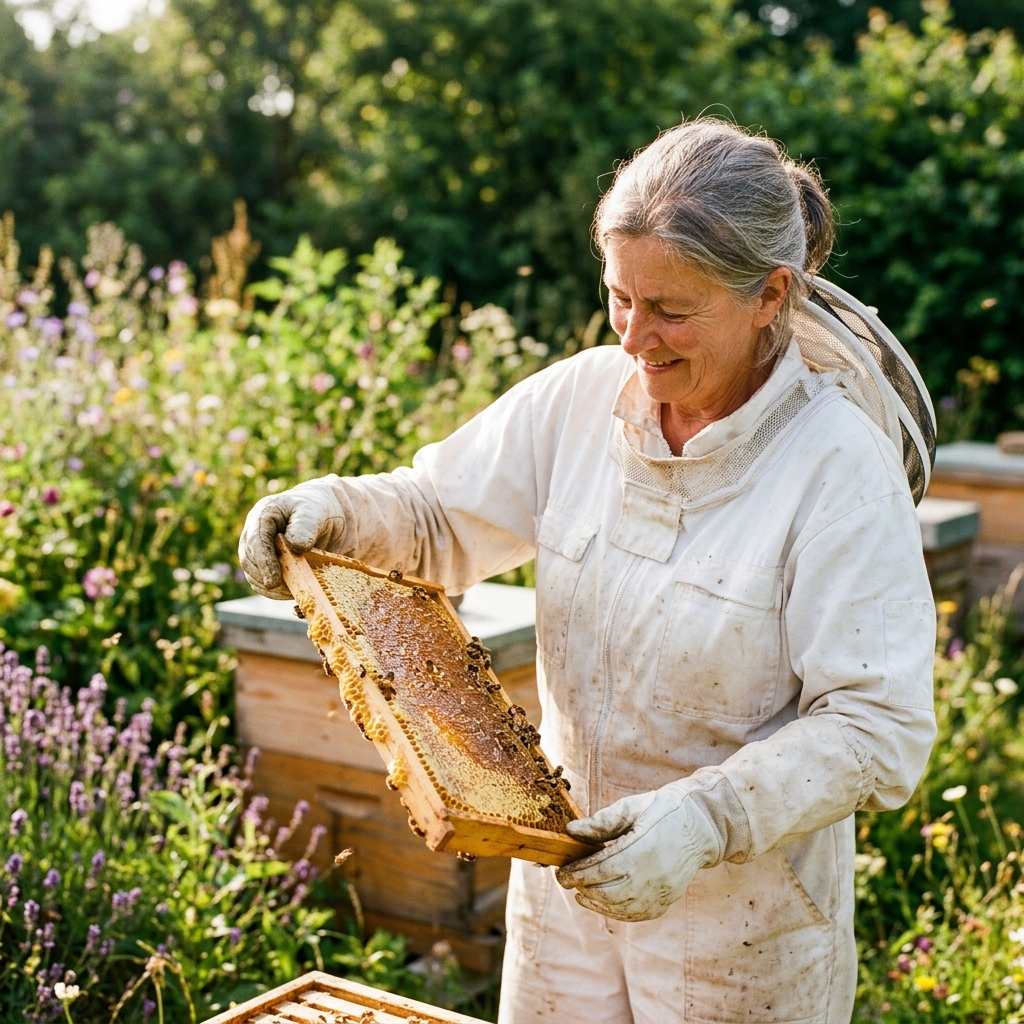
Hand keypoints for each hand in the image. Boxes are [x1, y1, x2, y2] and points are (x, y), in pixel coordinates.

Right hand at [237, 480, 346, 598]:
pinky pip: (264, 585)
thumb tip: (294, 545)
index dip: (263, 562)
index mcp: (264, 515)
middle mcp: (254, 534)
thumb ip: (306, 525)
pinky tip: (295, 593)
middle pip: (250, 561)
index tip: (273, 581)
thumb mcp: (316, 512)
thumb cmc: (319, 510)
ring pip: (254, 577)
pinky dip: (278, 593)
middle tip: (291, 589)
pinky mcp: (265, 567)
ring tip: (296, 591)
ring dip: (272, 589)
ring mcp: (257, 552)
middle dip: (267, 578)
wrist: (326, 518)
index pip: (255, 540)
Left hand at [556, 783, 719, 921]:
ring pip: (620, 908)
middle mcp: (651, 876)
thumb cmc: (663, 810)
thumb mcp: (631, 808)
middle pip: (606, 892)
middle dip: (582, 887)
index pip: (599, 870)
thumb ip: (601, 822)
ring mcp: (661, 891)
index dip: (577, 873)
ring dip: (596, 903)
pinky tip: (604, 903)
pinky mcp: (667, 900)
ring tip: (581, 894)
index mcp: (641, 849)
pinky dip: (616, 912)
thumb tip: (570, 831)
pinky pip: (636, 914)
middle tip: (567, 880)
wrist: (702, 825)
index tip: (561, 872)